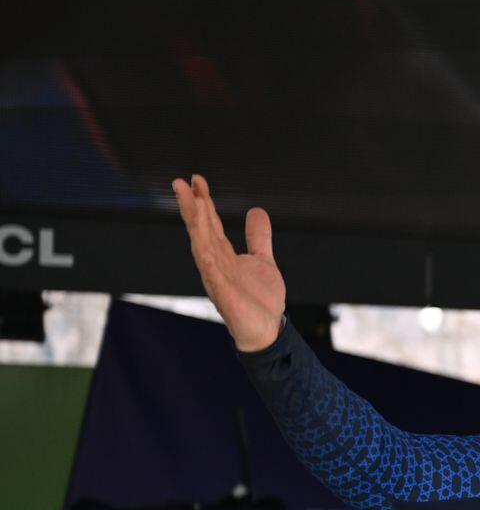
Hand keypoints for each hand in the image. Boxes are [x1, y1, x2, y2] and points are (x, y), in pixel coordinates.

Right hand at [171, 176, 284, 351]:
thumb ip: (258, 238)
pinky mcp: (224, 296)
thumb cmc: (260, 299)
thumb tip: (256, 210)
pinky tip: (202, 245)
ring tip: (192, 203)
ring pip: (202, 247)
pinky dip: (208, 259)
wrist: (267, 330)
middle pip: (200, 231)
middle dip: (191, 207)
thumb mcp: (263, 260)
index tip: (196, 179)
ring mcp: (217, 279)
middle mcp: (215, 264)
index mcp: (222, 255)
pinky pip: (213, 275)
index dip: (203, 201)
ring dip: (196, 226)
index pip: (209, 223)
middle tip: (181, 182)